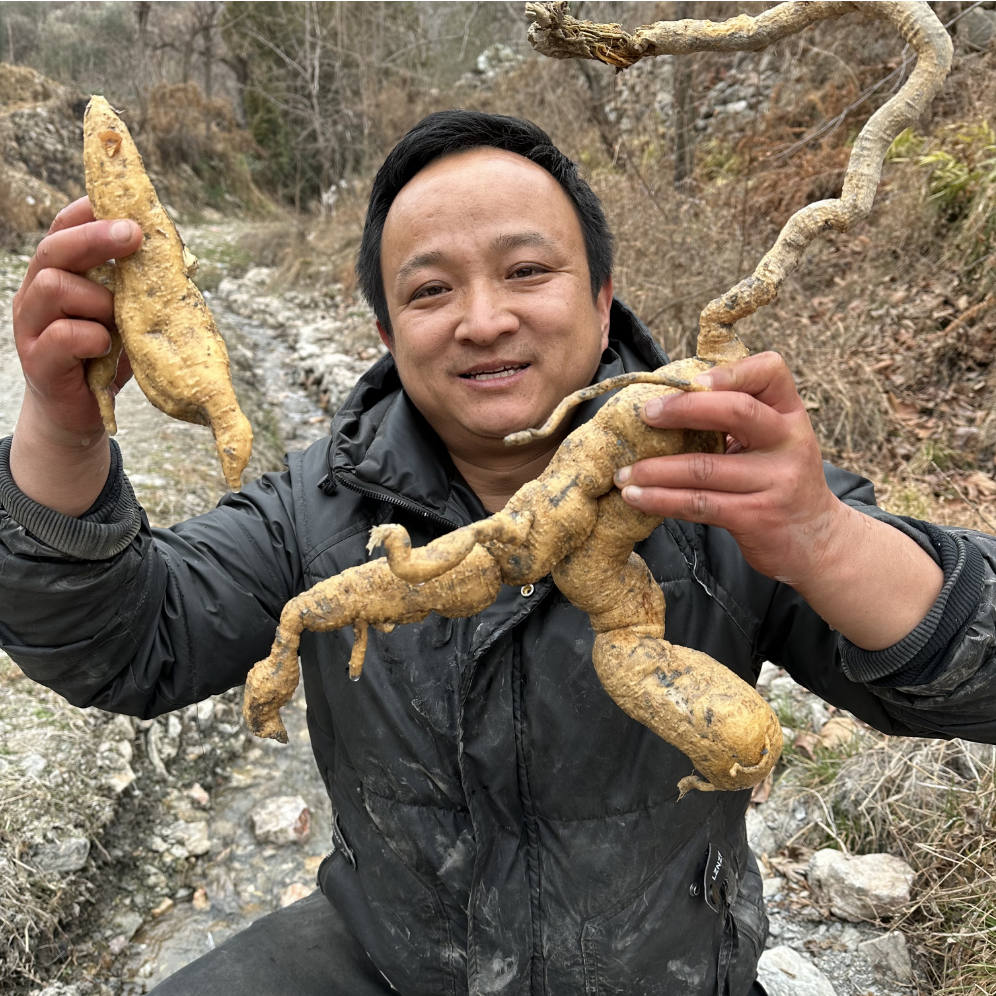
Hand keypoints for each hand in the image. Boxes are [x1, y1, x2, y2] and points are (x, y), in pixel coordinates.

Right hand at [12, 196, 141, 442]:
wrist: (79, 412)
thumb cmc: (106, 356)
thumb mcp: (126, 315)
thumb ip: (137, 287)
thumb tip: (183, 259)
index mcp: (59, 274)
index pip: (63, 228)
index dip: (89, 212)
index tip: (123, 205)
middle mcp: (37, 292)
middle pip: (55, 249)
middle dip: (96, 238)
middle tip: (134, 235)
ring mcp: (32, 325)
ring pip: (56, 287)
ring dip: (97, 299)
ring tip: (117, 323)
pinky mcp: (39, 359)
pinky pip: (64, 334)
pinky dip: (93, 337)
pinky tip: (107, 348)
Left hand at [615, 352, 842, 584]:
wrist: (818, 542)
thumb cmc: (779, 483)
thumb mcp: (774, 442)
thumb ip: (738, 419)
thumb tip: (668, 400)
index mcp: (790, 414)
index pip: (770, 371)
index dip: (729, 370)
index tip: (691, 379)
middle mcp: (789, 442)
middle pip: (736, 411)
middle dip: (683, 409)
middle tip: (644, 414)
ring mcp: (776, 481)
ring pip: (704, 467)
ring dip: (654, 469)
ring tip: (623, 473)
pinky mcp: (756, 517)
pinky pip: (699, 503)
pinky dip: (661, 500)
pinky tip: (636, 498)